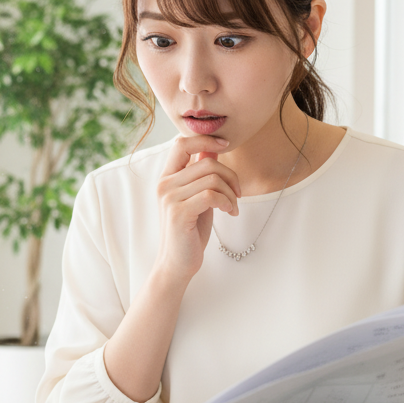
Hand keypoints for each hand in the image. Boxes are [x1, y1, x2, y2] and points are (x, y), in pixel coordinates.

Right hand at [154, 135, 240, 282]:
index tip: (226, 144)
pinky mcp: (179, 212)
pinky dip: (227, 202)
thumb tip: (213, 147)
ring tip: (233, 207)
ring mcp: (169, 198)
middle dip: (230, 176)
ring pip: (212, 178)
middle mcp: (165, 184)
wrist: (177, 263)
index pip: (182, 143)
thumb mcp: (197, 197)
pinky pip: (211, 194)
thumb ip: (201, 173)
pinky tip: (229, 212)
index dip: (206, 139)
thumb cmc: (190, 231)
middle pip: (207, 162)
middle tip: (238, 194)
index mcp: (167, 177)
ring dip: (231, 193)